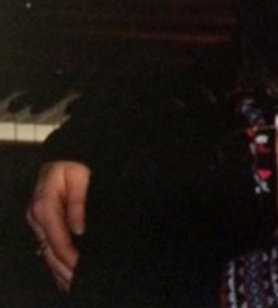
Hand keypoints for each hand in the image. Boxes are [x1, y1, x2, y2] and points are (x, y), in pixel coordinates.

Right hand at [25, 161, 90, 290]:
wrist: (65, 154)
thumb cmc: (75, 165)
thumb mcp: (79, 177)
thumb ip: (78, 203)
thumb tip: (78, 229)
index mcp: (44, 206)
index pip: (56, 238)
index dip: (69, 255)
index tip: (80, 268)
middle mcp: (36, 216)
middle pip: (49, 250)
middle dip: (63, 268)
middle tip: (78, 283)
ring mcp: (37, 221)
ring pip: (46, 251)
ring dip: (58, 269)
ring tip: (71, 284)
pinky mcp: (41, 222)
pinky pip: (47, 246)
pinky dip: (55, 261)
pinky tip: (63, 273)